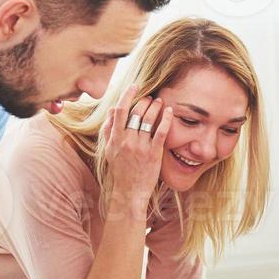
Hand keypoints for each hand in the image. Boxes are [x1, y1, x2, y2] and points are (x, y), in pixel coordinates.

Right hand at [101, 86, 173, 208]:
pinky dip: (166, 119)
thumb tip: (113, 110)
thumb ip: (109, 130)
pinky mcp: (153, 154)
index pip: (120, 111)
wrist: (128, 192)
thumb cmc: (119, 171)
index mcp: (115, 138)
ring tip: (160, 101)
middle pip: (136, 113)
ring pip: (148, 120)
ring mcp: (141, 147)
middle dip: (144, 100)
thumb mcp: (108, 150)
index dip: (127, 95)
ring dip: (155, 107)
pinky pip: (161, 132)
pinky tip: (170, 112)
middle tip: (150, 96)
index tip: (134, 86)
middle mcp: (127, 141)